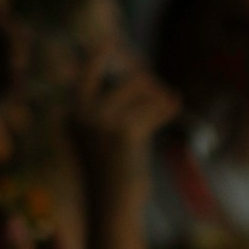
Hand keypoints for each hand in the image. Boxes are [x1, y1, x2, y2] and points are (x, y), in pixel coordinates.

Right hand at [73, 49, 178, 189]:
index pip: (85, 75)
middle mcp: (82, 113)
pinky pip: (154, 108)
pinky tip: (175, 107)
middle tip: (166, 95)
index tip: (109, 41)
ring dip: (160, 100)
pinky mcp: (123, 131)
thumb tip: (140, 77)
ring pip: (143, 92)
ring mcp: (101, 121)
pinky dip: (166, 109)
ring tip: (169, 105)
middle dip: (149, 85)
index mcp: (73, 114)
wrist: (112, 207)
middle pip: (126, 79)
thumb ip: (114, 108)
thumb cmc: (113, 175)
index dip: (98, 57)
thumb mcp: (106, 137)